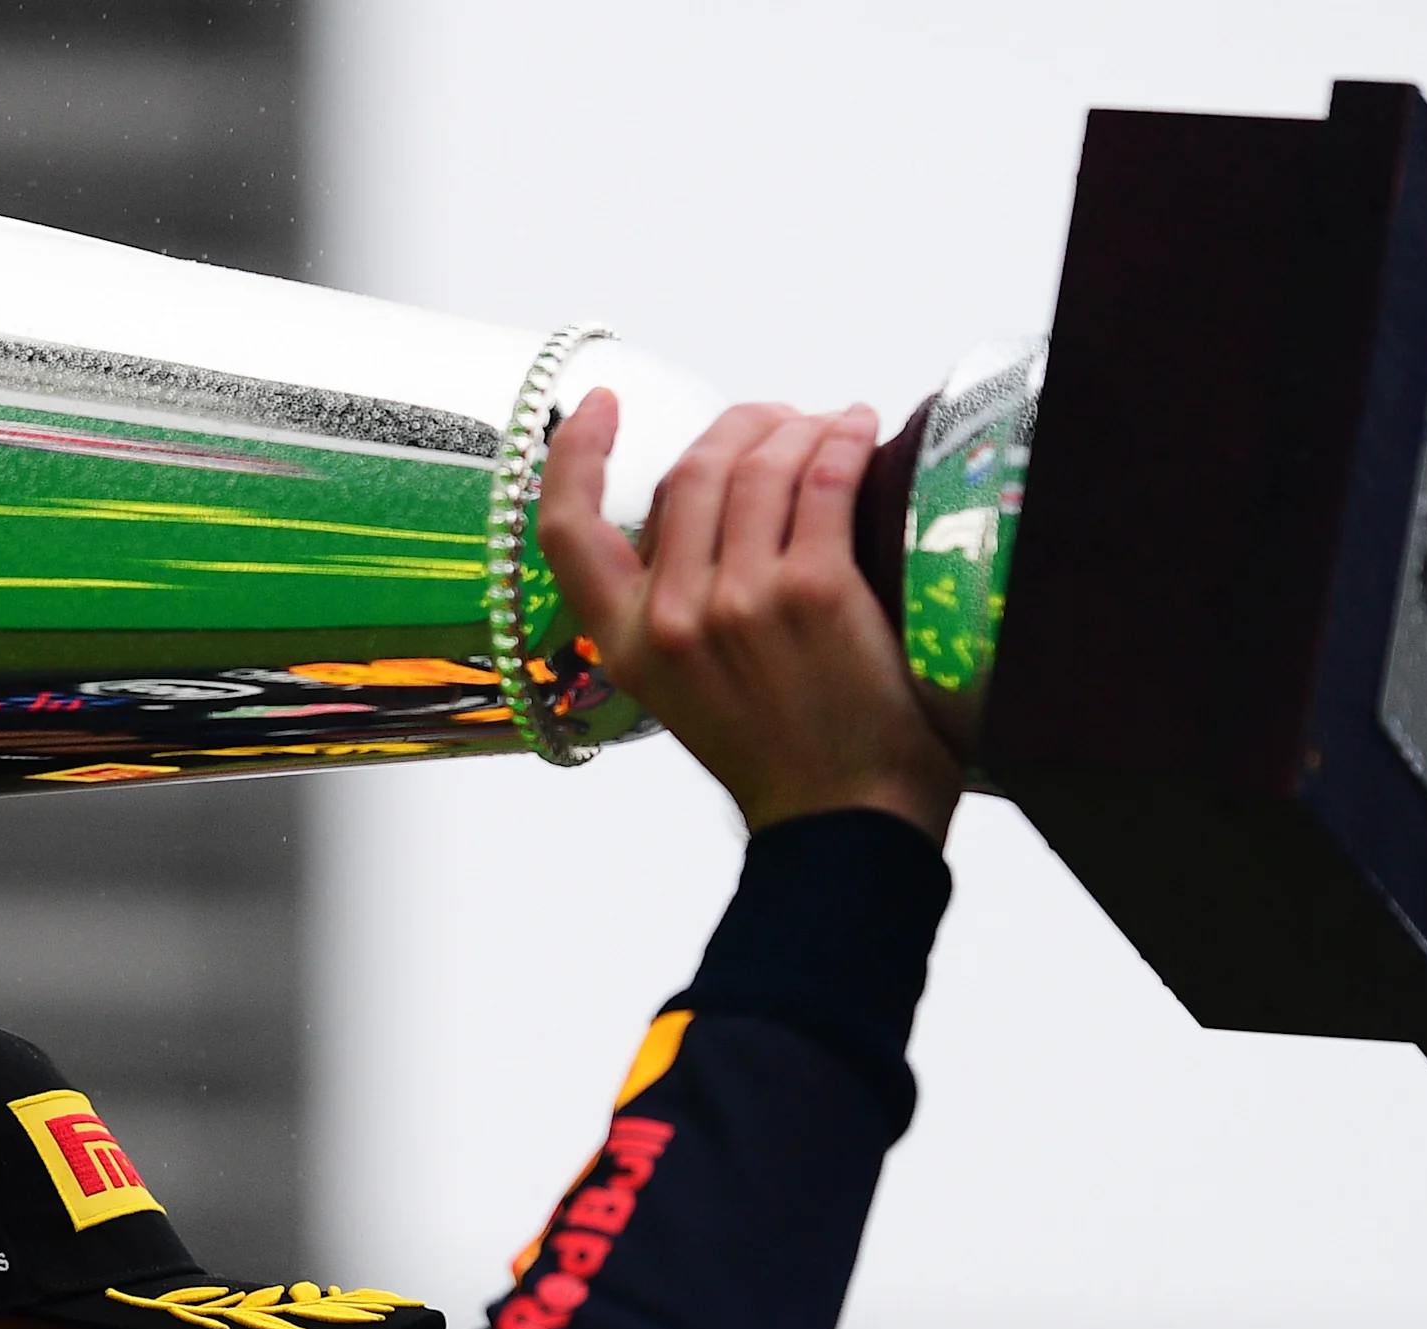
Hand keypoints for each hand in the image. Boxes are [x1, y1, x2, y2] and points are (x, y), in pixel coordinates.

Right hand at [536, 389, 962, 840]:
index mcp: (624, 645)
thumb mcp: (686, 692)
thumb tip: (711, 515)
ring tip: (831, 425)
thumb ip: (674, 613)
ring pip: (756, 466)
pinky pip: (822, 482)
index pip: (566, 528)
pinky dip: (842, 442)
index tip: (604, 404)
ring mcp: (740, 603)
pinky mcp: (814, 593)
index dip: (575, 452)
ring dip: (797, 427)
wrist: (844, 826)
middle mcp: (670, 619)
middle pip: (687, 472)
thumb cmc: (782, 758)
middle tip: (778, 421)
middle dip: (737, 426)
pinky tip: (859, 432)